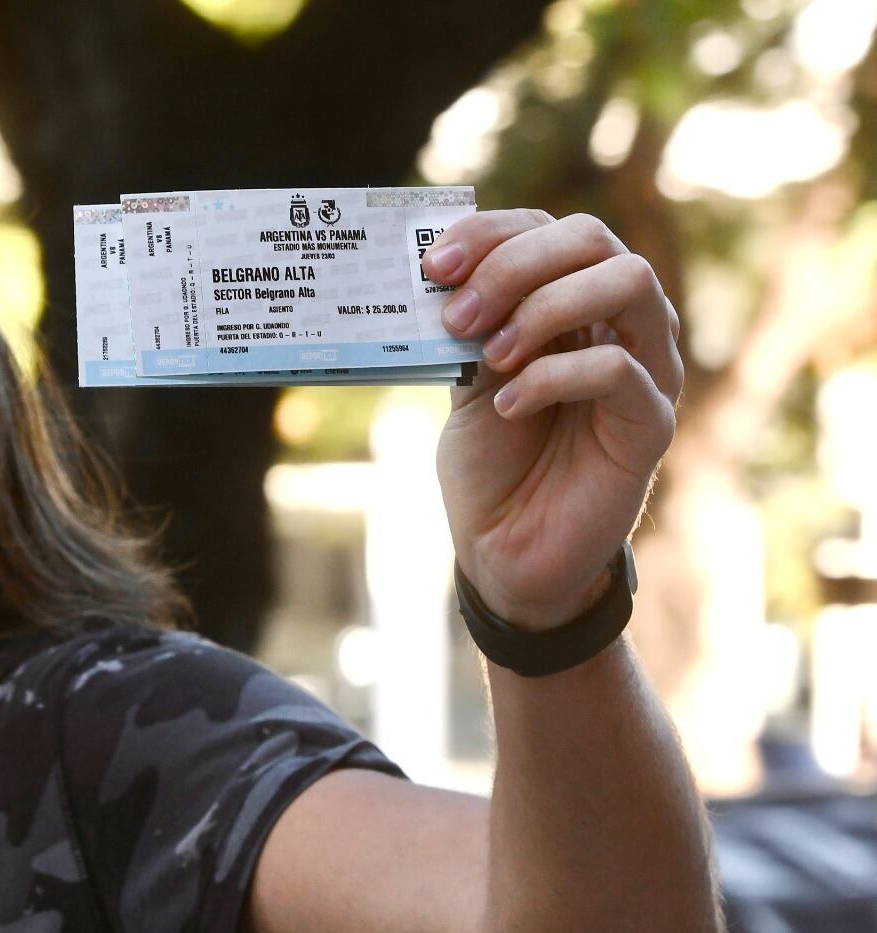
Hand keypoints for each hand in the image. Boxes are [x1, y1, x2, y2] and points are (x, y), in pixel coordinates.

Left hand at [425, 210, 682, 630]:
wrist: (505, 550)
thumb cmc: (492, 461)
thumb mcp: (466, 381)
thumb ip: (469, 327)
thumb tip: (444, 272)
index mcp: (574, 301)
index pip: (549, 229)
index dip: (491, 233)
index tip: (434, 265)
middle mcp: (620, 323)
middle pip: (593, 238)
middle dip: (515, 264)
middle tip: (458, 315)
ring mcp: (647, 368)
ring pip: (630, 281)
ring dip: (546, 306)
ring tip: (491, 355)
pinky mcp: (650, 423)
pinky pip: (620, 370)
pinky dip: (553, 377)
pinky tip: (508, 407)